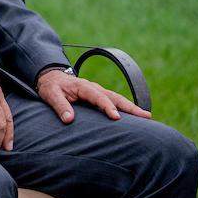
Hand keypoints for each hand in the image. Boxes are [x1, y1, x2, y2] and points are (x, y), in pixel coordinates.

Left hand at [36, 69, 151, 123]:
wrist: (50, 77)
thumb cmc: (51, 87)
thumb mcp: (51, 95)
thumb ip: (60, 106)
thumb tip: (69, 119)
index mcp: (83, 86)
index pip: (98, 97)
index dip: (107, 106)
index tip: (116, 117)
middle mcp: (94, 88)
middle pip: (114, 96)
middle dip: (130, 107)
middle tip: (146, 116)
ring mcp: (98, 91)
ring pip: (117, 98)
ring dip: (131, 107)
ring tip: (147, 117)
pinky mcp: (99, 96)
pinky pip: (114, 101)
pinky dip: (125, 107)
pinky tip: (135, 117)